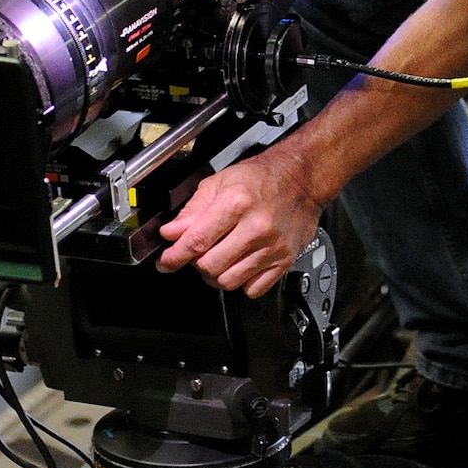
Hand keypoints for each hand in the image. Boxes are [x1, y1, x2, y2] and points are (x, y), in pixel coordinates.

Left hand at [157, 143, 323, 296]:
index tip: (166, 262)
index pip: (196, 241)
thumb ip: (193, 210)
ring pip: (229, 281)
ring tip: (219, 258)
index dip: (174, 256)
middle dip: (197, 263)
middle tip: (200, 251)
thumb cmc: (261, 178)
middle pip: (210, 266)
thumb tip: (171, 233)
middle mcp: (255, 227)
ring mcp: (271, 246)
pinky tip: (240, 265)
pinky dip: (241, 283)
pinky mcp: (284, 260)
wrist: (301, 179)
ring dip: (217, 275)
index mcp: (236, 203)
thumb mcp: (219, 182)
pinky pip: (253, 289)